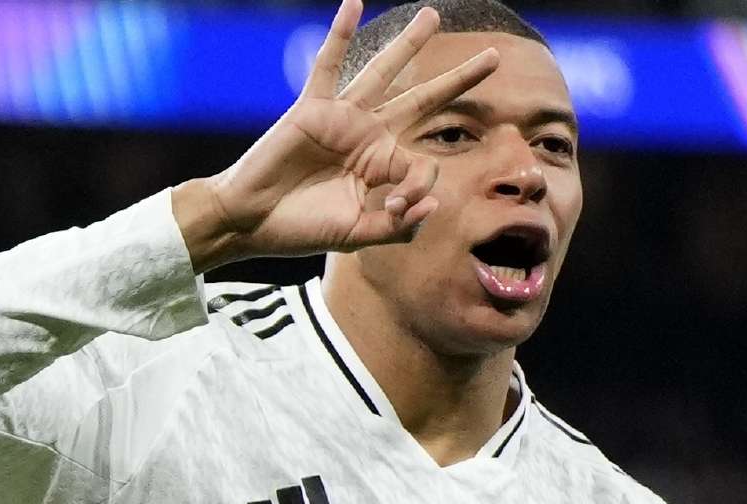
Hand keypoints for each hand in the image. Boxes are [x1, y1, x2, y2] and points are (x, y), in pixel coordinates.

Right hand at [173, 0, 498, 271]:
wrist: (252, 223)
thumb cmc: (301, 230)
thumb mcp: (358, 237)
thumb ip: (399, 227)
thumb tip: (434, 201)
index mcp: (382, 167)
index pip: (423, 163)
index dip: (419, 189)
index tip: (397, 211)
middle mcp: (367, 137)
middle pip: (423, 101)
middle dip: (458, 80)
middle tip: (495, 57)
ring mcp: (342, 119)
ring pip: (383, 73)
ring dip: (409, 44)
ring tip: (434, 16)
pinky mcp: (312, 109)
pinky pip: (328, 65)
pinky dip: (339, 34)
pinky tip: (353, 3)